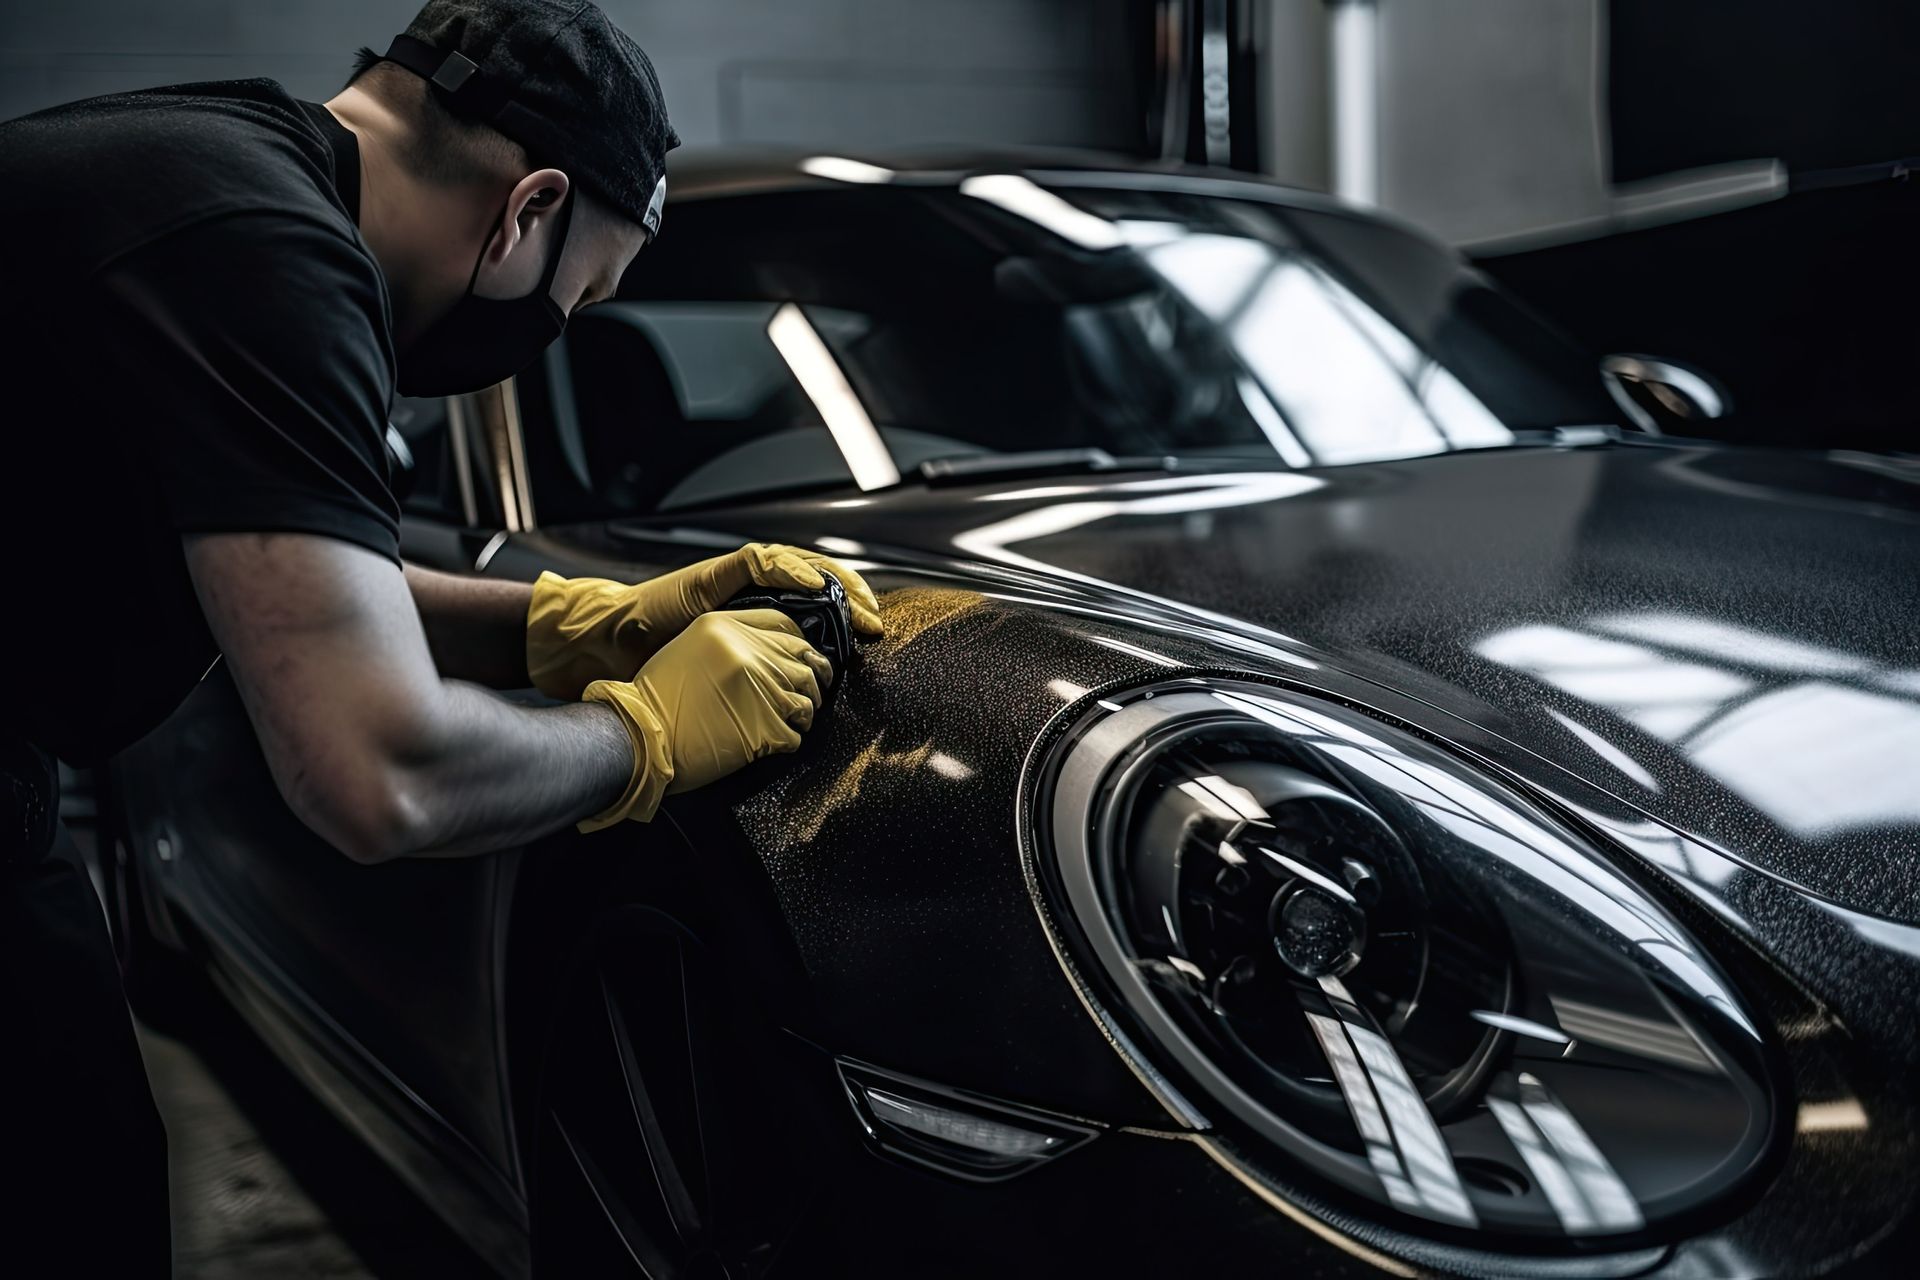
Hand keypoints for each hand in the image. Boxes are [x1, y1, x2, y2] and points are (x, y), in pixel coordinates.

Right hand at [526, 543, 881, 699]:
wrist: (615, 652)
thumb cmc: (663, 678)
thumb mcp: (725, 683)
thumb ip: (759, 686)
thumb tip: (799, 709)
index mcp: (754, 623)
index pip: (809, 612)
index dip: (842, 622)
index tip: (869, 640)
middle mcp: (747, 599)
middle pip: (812, 587)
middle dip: (848, 603)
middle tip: (874, 624)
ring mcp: (731, 585)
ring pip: (795, 567)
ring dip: (828, 584)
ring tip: (855, 603)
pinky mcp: (713, 575)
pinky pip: (761, 562)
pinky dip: (790, 570)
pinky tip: (813, 584)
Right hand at [576, 609, 831, 827]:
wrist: (637, 737)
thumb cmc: (655, 700)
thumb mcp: (688, 647)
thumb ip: (729, 641)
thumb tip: (769, 650)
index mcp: (725, 627)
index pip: (786, 625)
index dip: (801, 643)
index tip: (803, 657)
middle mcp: (746, 652)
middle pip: (804, 658)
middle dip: (813, 678)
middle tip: (809, 693)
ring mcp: (759, 690)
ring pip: (807, 697)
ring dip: (803, 712)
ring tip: (792, 720)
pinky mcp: (765, 728)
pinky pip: (796, 733)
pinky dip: (789, 740)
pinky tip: (774, 742)